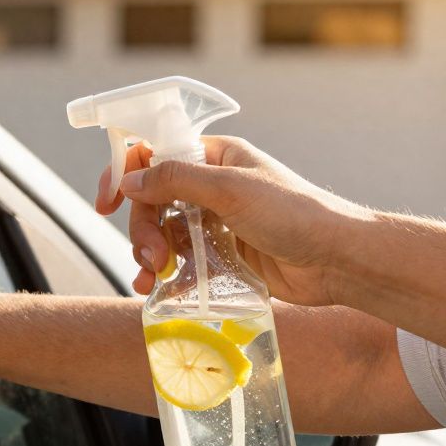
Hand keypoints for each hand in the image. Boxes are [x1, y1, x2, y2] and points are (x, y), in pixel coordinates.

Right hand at [98, 136, 368, 304]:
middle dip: (142, 229)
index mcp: (214, 158)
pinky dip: (163, 276)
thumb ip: (176, 180)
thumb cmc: (296, 214)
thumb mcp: (231, 189)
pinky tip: (157, 290)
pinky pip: (179, 262)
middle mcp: (211, 187)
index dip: (125, 175)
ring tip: (152, 277)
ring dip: (148, 255)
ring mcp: (214, 223)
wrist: (337, 262)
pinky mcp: (220, 256)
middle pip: (152, 202)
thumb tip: (129, 180)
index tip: (107, 203)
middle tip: (150, 256)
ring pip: (161, 234)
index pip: (154, 156)